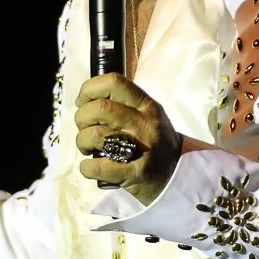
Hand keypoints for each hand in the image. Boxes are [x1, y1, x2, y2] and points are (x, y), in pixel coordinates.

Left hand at [74, 74, 180, 204]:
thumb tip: (86, 100)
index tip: (83, 102)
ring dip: (82, 141)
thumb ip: (123, 104)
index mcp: (146, 105)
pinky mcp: (133, 173)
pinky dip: (86, 167)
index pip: (114, 82)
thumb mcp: (148, 116)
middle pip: (100, 108)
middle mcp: (144, 123)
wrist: (176, 175)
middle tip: (84, 128)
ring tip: (87, 148)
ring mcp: (140, 149)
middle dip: (82, 117)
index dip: (90, 89)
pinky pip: (97, 166)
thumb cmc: (154, 142)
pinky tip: (91, 167)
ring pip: (96, 135)